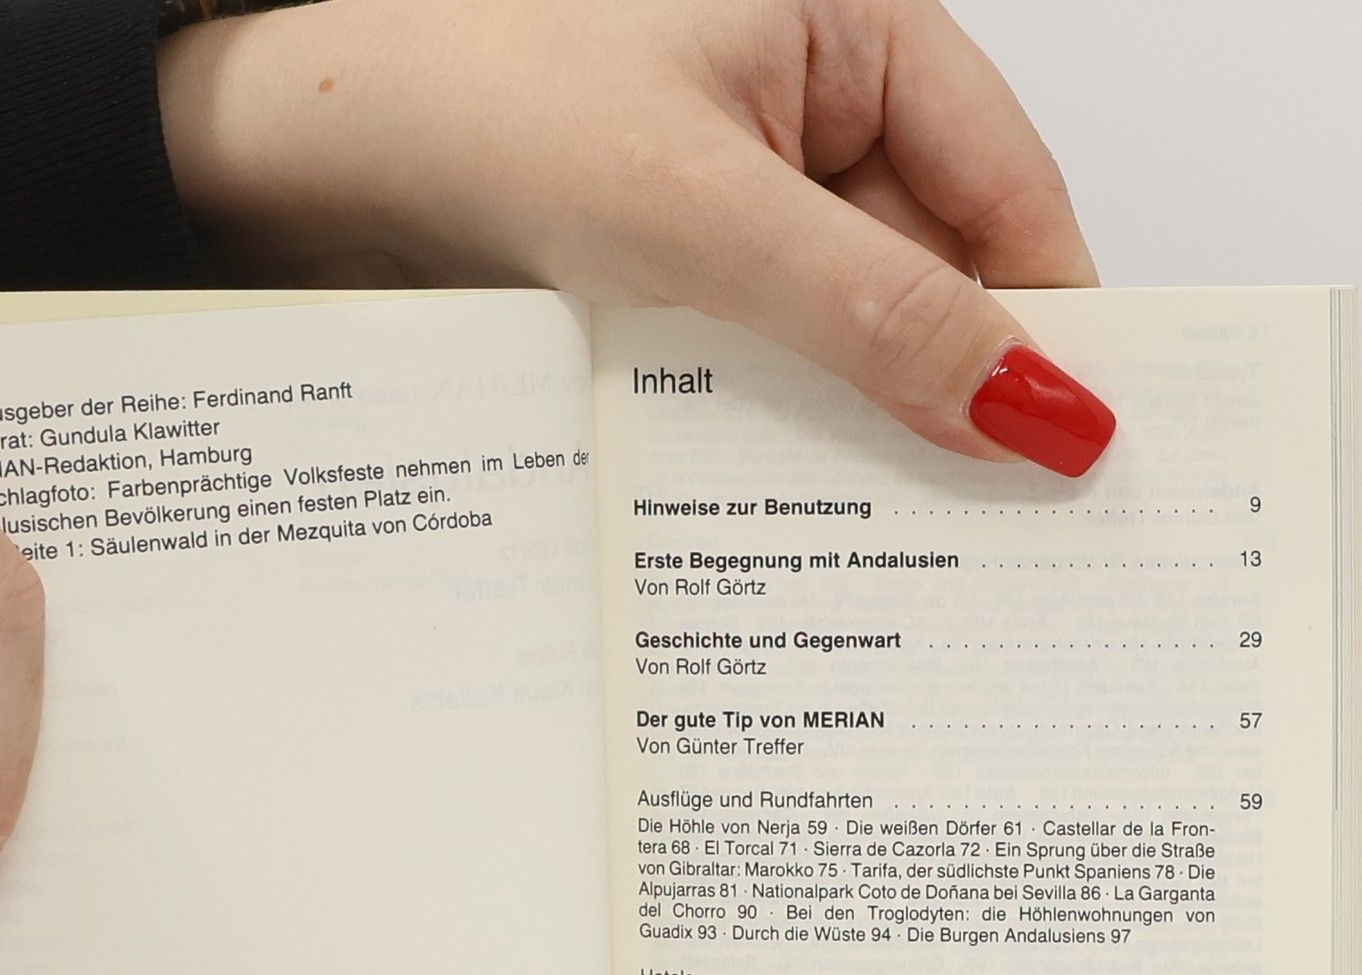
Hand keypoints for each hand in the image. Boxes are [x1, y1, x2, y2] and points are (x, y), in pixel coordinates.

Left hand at [159, 0, 1113, 474]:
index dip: (1056, 325)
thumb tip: (1036, 402)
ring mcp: (735, 189)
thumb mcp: (699, 214)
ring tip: (885, 538)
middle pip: (937, 273)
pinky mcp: (669, 262)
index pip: (1013, 195)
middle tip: (991, 533)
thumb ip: (877, 314)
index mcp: (853, 30)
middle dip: (952, 396)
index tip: (1084, 451)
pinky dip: (773, 424)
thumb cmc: (461, 98)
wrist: (278, 146)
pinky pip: (761, 355)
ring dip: (856, 423)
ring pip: (845, 329)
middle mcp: (806, 106)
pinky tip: (778, 497)